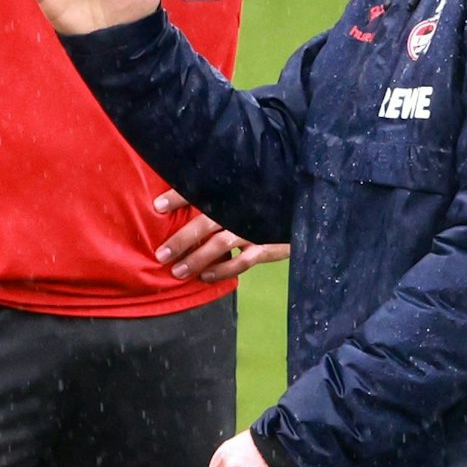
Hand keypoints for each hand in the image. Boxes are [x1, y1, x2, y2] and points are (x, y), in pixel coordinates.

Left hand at [154, 190, 290, 281]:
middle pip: (207, 221)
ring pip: (221, 244)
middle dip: (182, 238)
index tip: (157, 207)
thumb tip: (188, 196)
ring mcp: (256, 227)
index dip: (179, 197)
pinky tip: (205, 277)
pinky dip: (222, 270)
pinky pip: (242, 261)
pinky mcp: (269, 245)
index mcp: (237, 190)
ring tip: (177, 271)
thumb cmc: (271, 198)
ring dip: (197, 259)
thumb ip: (225, 192)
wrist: (309, 211)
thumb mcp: (249, 189)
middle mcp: (243, 208)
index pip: (203, 190)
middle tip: (161, 254)